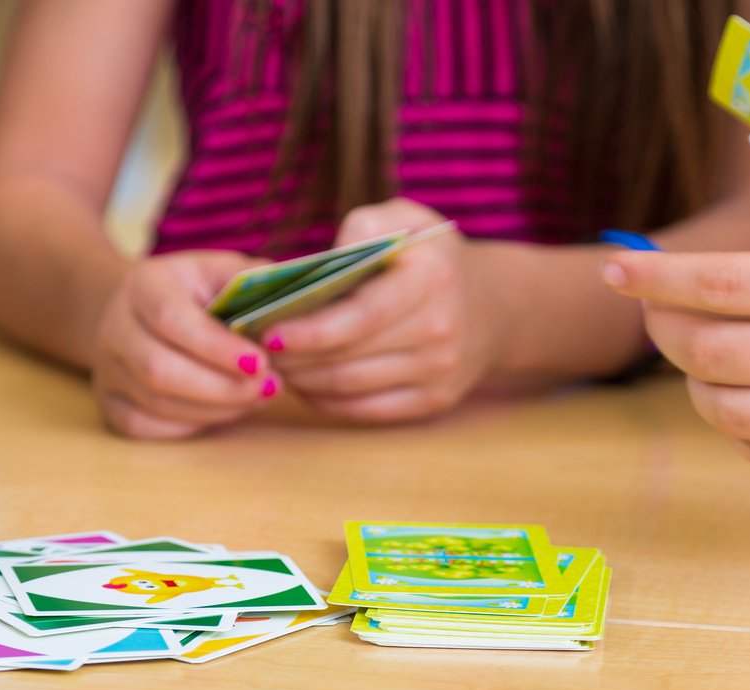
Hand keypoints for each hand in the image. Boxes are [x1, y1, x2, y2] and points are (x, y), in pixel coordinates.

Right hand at [91, 250, 275, 438]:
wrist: (143, 313)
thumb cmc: (196, 293)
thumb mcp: (222, 272)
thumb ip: (251, 283)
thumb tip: (286, 304)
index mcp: (143, 285)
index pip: (171, 319)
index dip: (216, 347)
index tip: (261, 362)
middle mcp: (115, 327)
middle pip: (159, 369)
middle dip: (222, 387)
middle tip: (270, 387)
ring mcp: (107, 369)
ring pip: (158, 402)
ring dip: (217, 408)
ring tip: (258, 397)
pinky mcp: (110, 404)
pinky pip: (148, 427)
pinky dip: (193, 424)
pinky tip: (226, 411)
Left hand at [265, 198, 498, 423]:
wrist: (494, 307)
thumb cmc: (430, 257)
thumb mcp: (405, 218)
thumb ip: (362, 227)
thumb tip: (320, 265)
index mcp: (430, 280)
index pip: (361, 317)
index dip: (311, 330)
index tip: (267, 332)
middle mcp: (440, 331)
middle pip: (348, 359)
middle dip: (294, 358)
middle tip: (255, 349)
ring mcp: (439, 373)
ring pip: (350, 389)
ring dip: (304, 381)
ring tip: (274, 364)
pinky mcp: (433, 402)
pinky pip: (365, 412)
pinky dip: (327, 401)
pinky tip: (306, 382)